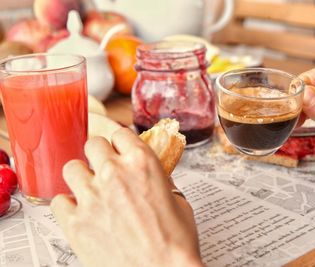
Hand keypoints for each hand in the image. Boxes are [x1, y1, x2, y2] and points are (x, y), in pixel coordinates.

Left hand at [51, 128, 202, 266]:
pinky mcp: (75, 223)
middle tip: (106, 168)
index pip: (121, 134)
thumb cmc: (175, 243)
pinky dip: (68, 205)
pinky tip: (80, 212)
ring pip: (71, 168)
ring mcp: (91, 198)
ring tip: (91, 189)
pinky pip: (58, 201)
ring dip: (82, 176)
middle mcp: (113, 174)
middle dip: (100, 154)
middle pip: (93, 144)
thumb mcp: (179, 202)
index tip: (121, 150)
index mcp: (142, 163)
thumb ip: (161, 183)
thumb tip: (154, 179)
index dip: (121, 143)